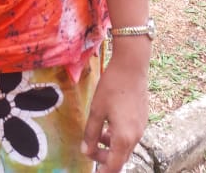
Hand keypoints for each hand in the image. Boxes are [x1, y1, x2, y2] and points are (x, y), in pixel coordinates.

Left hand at [81, 48, 148, 170]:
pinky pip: (131, 136)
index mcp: (123, 137)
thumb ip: (91, 133)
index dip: (103, 170)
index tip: (94, 171)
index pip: (114, 165)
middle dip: (105, 158)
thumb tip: (86, 151)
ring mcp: (141, 127)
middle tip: (90, 149)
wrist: (132, 66)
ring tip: (98, 135)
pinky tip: (109, 124)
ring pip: (126, 146)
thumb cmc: (112, 86)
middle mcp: (135, 136)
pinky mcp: (143, 119)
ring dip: (112, 146)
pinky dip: (119, 137)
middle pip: (121, 158)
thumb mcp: (97, 110)